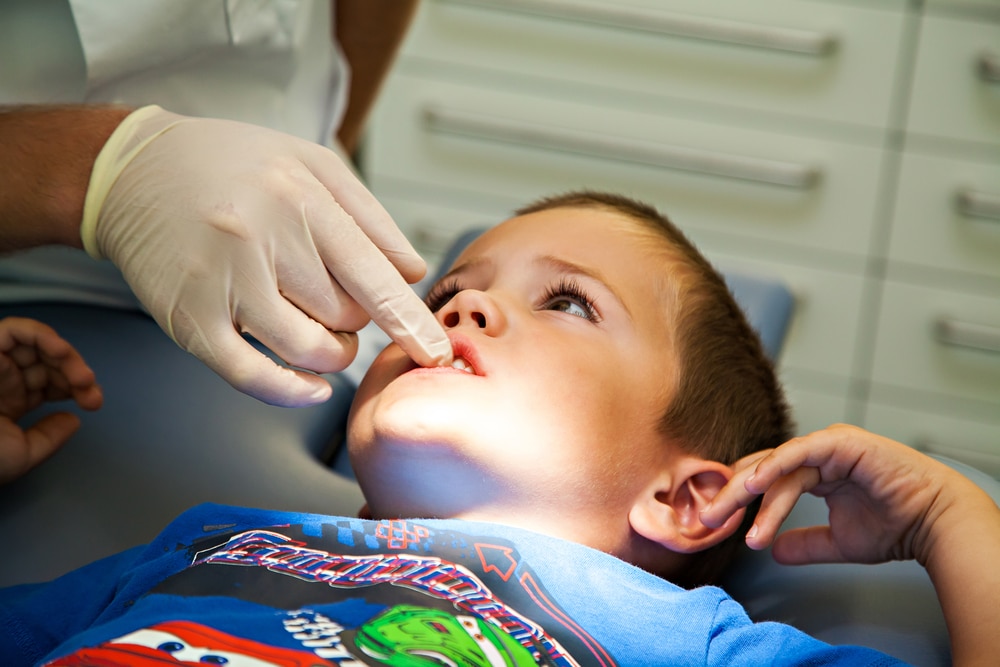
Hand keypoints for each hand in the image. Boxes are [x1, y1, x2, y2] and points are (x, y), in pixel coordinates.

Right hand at [0, 318, 102, 484]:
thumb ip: (49, 437)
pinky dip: (41, 334)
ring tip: (82, 376)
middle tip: (92, 391)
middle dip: (75, 372)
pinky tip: (61, 351)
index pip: (48, 382)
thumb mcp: (21, 454)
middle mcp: (1, 378)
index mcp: (7, 399)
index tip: (93, 401)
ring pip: (36, 343)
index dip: (74, 386)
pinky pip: (13, 330)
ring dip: (65, 354)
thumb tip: (73, 421)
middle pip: (47, 361)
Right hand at [82, 106, 451, 406]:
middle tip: (339, 302)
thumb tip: (413, 273)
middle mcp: (263, 240)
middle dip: (356, 320)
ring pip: (308, 348)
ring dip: (332, 354)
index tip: (436, 353)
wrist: (134, 169)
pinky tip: (312, 388)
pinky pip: (251, 375)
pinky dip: (291, 391)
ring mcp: (222, 282)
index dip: (410, 323)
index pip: (374, 277)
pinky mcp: (188, 319)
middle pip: (346, 315)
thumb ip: (369, 217)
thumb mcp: (310, 164)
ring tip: (325, 333)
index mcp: (301, 199)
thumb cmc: (234, 166)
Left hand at [701, 424, 959, 566]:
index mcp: (814, 469)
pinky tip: (754, 484)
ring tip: (728, 514)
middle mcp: (816, 453)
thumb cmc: (895, 526)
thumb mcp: (838, 540)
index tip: (715, 523)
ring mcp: (827, 444)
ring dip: (749, 493)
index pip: (764, 479)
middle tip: (708, 521)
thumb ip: (805, 542)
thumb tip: (775, 551)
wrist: (934, 523)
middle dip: (732, 497)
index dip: (738, 499)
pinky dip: (775, 467)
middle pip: (761, 470)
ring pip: (776, 467)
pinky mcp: (840, 442)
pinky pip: (798, 453)